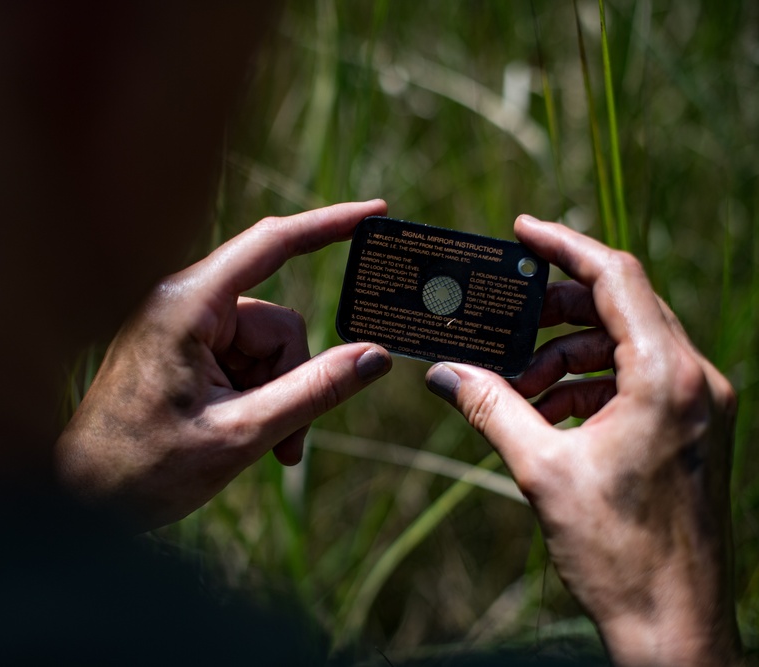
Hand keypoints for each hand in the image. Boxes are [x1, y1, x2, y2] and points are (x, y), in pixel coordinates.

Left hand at [57, 201, 392, 532]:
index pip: (271, 244)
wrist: (80, 503)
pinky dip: (257, 398)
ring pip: (267, 348)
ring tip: (266, 450)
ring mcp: (182, 328)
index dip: (329, 224)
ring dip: (278, 398)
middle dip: (294, 381)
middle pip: (278, 324)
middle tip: (289, 443)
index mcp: (187, 305)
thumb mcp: (240, 433)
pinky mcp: (183, 351)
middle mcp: (184, 304)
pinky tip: (246, 437)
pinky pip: (243, 362)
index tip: (376, 210)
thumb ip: (312, 392)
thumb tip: (374, 358)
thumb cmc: (142, 469)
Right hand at [425, 215, 741, 665]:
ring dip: (565, 355)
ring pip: (624, 345)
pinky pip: (635, 380)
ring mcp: (698, 404)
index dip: (564, 245)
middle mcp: (695, 379)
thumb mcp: (542, 470)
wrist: (674, 624)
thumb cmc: (618, 551)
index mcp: (666, 377)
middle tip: (502, 322)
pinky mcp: (691, 428)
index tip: (521, 230)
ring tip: (516, 385)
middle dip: (554, 310)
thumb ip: (490, 407)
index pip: (617, 277)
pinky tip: (546, 413)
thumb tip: (442, 372)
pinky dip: (587, 384)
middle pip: (620, 306)